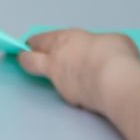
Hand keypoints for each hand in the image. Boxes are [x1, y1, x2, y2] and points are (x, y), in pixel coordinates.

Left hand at [18, 29, 139, 111]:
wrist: (115, 82)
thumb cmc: (114, 55)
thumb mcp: (112, 39)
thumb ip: (101, 44)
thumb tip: (106, 50)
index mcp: (64, 40)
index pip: (40, 40)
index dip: (36, 42)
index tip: (34, 43)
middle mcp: (56, 61)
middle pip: (28, 60)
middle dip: (24, 58)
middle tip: (23, 58)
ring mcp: (60, 82)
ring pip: (48, 80)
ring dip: (53, 78)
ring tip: (66, 78)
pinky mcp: (70, 100)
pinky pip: (69, 94)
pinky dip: (76, 92)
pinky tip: (88, 90)